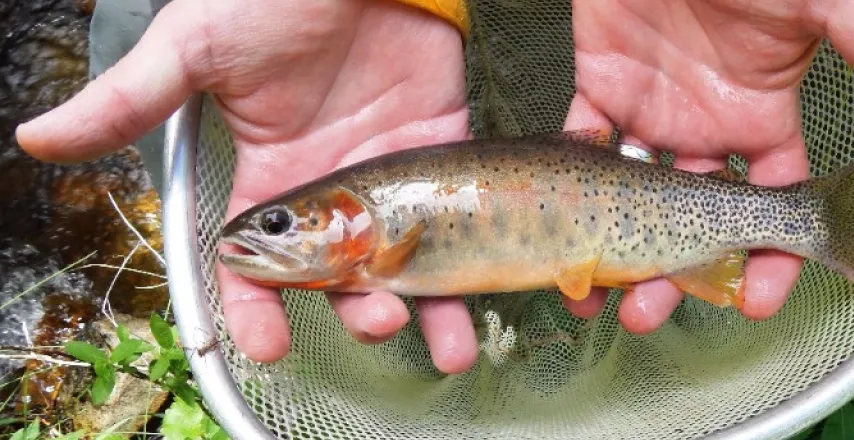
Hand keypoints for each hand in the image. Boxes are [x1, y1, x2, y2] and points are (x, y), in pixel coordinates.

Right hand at [16, 0, 483, 373]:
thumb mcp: (195, 49)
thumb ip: (132, 102)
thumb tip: (43, 139)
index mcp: (272, 179)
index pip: (258, 266)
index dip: (258, 309)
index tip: (269, 343)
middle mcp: (332, 191)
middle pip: (343, 279)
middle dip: (357, 312)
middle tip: (373, 320)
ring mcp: (388, 177)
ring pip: (407, 263)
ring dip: (427, 309)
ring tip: (448, 343)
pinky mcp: (440, 154)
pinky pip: (457, 216)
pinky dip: (469, 259)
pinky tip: (479, 293)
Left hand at [557, 0, 853, 329]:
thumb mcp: (826, 5)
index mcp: (764, 119)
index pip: (774, 206)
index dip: (770, 258)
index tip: (758, 303)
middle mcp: (708, 128)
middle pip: (693, 218)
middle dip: (677, 271)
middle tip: (651, 313)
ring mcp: (653, 111)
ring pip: (634, 196)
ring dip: (616, 245)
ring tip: (597, 292)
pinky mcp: (601, 87)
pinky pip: (583, 144)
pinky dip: (573, 182)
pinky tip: (563, 223)